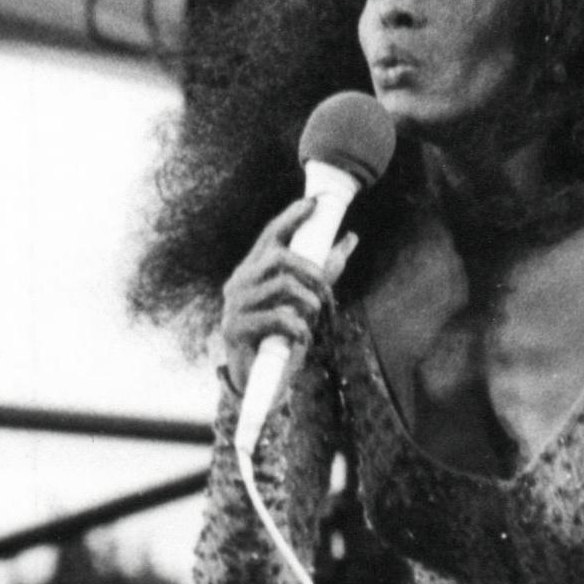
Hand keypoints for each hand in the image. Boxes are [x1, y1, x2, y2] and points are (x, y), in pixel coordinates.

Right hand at [220, 199, 355, 387]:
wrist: (255, 380)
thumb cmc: (280, 334)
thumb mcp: (305, 299)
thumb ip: (324, 270)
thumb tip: (350, 238)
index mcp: (253, 271)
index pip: (271, 235)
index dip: (291, 217)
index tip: (314, 203)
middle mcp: (239, 282)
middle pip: (279, 258)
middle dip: (312, 272)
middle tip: (328, 292)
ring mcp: (234, 305)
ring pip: (282, 286)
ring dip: (309, 302)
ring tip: (316, 318)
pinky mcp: (235, 329)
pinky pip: (278, 318)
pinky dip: (300, 328)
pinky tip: (303, 339)